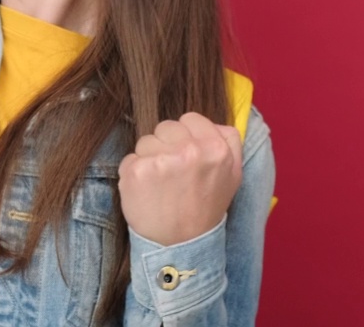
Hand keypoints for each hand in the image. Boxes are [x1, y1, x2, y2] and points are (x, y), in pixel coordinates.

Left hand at [117, 112, 242, 245]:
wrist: (182, 245)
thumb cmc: (205, 209)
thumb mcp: (232, 176)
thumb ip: (229, 143)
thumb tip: (216, 123)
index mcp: (216, 149)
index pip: (191, 118)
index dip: (187, 135)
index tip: (186, 154)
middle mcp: (190, 151)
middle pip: (166, 126)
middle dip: (167, 145)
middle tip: (174, 173)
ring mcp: (161, 160)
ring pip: (146, 141)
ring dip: (149, 159)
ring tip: (161, 185)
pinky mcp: (136, 171)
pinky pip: (130, 158)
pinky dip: (134, 173)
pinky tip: (147, 192)